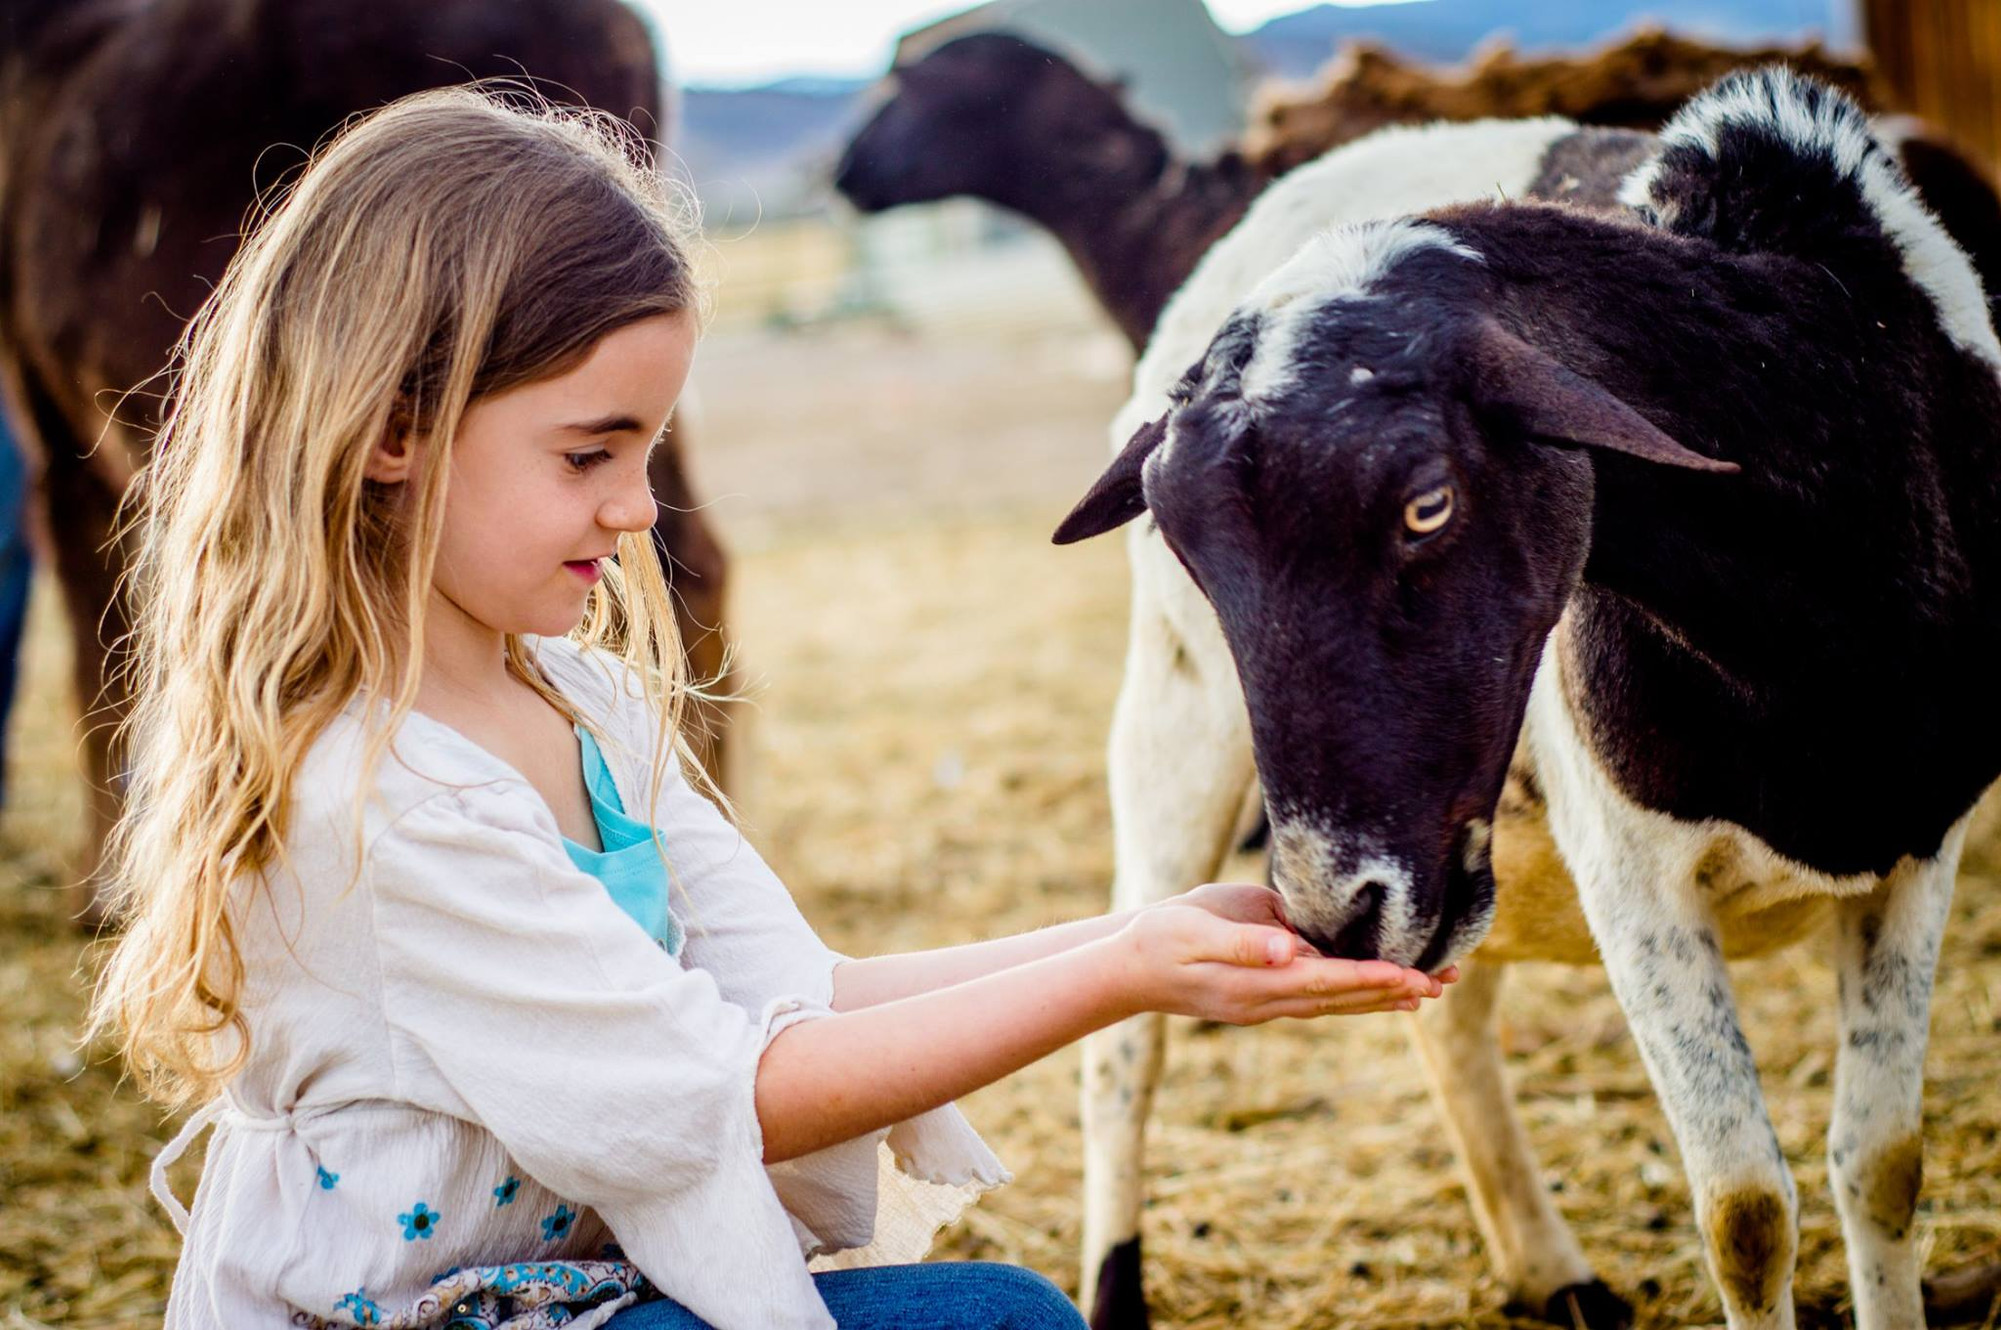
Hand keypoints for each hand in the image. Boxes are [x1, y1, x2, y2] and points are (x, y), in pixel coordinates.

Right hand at [1158, 883, 1461, 986]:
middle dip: (1393, 990)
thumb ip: (1242, 941)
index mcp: (1256, 983)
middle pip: (1343, 999)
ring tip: (1425, 992)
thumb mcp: (1193, 930)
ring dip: (1380, 997)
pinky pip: (1319, 1000)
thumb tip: (1287, 950)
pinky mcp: (1260, 997)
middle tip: (1445, 983)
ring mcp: (1264, 1005)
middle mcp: (1267, 1001)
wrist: (1125, 970)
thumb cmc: (1157, 940)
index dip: (1373, 978)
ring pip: (1335, 1004)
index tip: (1415, 976)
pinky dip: (1353, 995)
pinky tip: (1372, 990)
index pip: (1328, 982)